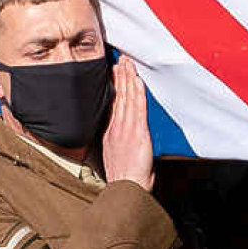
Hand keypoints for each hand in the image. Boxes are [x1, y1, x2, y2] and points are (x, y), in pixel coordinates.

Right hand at [103, 56, 154, 190]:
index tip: (112, 72)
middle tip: (119, 60)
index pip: (112, 103)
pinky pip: (138, 108)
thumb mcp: (113, 156)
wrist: (126, 189)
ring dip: (127, 79)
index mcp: (109, 132)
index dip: (113, 86)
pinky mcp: (137, 133)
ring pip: (127, 98)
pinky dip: (137, 92)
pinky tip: (136, 80)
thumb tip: (119, 134)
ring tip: (126, 63)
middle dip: (119, 76)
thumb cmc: (124, 178)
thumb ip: (116, 141)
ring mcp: (126, 129)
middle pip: (118, 96)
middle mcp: (116, 128)